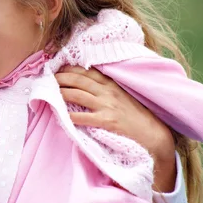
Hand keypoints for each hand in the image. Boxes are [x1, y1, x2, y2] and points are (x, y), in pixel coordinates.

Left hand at [55, 65, 176, 191]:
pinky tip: (61, 115)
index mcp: (112, 84)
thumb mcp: (123, 96)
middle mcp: (108, 92)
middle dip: (61, 77)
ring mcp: (107, 106)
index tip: (57, 68)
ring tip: (50, 92)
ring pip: (78, 94)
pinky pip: (84, 117)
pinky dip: (70, 116)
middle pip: (79, 80)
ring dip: (61, 92)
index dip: (70, 68)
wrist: (154, 134)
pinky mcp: (107, 121)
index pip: (87, 71)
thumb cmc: (137, 116)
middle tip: (48, 78)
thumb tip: (87, 83)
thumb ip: (107, 88)